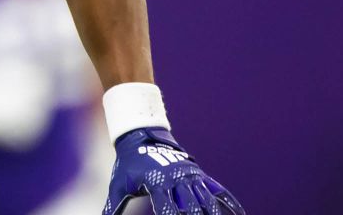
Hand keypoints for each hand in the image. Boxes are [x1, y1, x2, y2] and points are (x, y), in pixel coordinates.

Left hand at [105, 128, 244, 214]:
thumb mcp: (118, 184)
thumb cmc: (128, 164)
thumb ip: (113, 206)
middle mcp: (176, 180)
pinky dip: (229, 203)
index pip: (167, 208)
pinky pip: (217, 190)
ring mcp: (190, 176)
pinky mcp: (198, 175)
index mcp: (157, 183)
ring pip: (207, 200)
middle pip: (191, 207)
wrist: (141, 135)